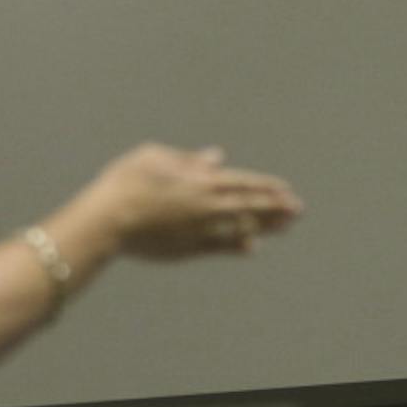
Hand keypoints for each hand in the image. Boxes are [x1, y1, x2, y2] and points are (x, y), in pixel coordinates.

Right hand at [88, 143, 302, 260]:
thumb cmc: (126, 182)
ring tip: (285, 227)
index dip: (268, 187)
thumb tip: (217, 157)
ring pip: (242, 228)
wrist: (107, 220)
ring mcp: (200, 230)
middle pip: (251, 206)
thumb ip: (190, 159)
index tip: (287, 190)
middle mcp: (207, 206)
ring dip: (266, 226)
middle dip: (278, 208)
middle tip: (299, 211)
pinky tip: (253, 248)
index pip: (245, 183)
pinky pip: (220, 248)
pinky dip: (238, 247)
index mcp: (201, 180)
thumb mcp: (156, 157)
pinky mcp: (189, 249)